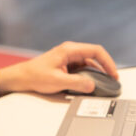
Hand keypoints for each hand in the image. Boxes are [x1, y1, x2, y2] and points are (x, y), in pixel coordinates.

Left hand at [0, 42, 118, 95]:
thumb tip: (92, 85)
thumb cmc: (35, 76)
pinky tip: (91, 84)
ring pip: (89, 63)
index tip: (113, 74)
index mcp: (69, 50)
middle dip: (105, 67)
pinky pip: (83, 68)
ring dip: (97, 72)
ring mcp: (69, 57)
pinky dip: (89, 75)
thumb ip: (76, 83)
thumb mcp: (58, 81)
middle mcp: (70, 51)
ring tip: (104, 83)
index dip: (108, 62)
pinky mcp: (67, 64)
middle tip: (113, 80)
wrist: (22, 77)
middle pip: (95, 56)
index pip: (96, 51)